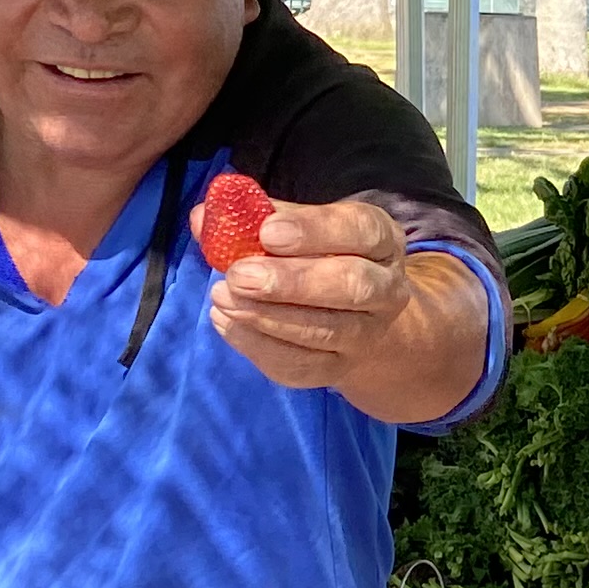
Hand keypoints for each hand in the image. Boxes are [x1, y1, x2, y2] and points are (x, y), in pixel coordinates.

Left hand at [199, 195, 417, 388]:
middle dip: (292, 281)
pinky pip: (300, 365)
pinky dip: (257, 346)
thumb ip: (257, 218)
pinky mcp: (337, 369)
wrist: (361, 322)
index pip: (360, 230)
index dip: (316, 230)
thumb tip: (203, 217)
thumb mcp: (303, 229)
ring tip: (222, 297)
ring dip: (267, 316)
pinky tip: (225, 321)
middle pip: (351, 286)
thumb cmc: (323, 260)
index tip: (268, 231)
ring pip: (324, 332)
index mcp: (379, 241)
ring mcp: (366, 335)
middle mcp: (385, 289)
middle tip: (240, 275)